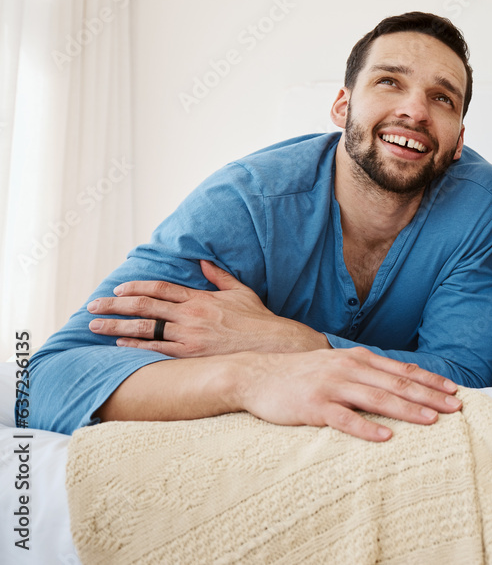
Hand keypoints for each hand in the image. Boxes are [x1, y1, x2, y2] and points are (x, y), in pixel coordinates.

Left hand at [87, 260, 326, 356]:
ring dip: (116, 325)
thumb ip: (219, 276)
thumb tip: (203, 261)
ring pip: (145, 327)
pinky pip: (157, 349)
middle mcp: (190, 315)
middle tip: (93, 305)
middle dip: (115, 305)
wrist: (272, 344)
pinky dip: (136, 344)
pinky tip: (120, 342)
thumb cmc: (258, 319)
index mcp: (200, 298)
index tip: (119, 288)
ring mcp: (189, 336)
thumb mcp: (240, 291)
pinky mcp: (190, 355)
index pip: (160, 288)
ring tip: (95, 326)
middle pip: (145, 306)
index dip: (136, 287)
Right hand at [237, 347, 462, 440]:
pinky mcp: (314, 406)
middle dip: (430, 396)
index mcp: (358, 360)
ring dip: (408, 410)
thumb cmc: (302, 374)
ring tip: (432, 420)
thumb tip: (399, 381)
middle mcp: (349, 369)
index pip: (402, 371)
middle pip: (397, 384)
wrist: (257, 375)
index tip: (454, 390)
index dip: (431, 380)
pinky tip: (386, 436)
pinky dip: (367, 427)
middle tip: (456, 408)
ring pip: (378, 399)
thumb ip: (366, 372)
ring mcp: (332, 387)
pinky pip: (345, 419)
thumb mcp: (338, 365)